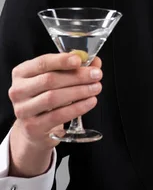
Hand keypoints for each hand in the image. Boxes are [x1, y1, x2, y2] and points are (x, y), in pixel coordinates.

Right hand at [8, 52, 101, 176]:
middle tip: (96, 75)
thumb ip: (75, 68)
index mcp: (22, 72)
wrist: (34, 128)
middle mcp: (18, 90)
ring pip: (53, 98)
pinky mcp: (32, 127)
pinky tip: (90, 102)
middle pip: (50, 80)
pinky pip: (58, 116)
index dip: (62, 60)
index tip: (80, 60)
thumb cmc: (46, 96)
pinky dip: (77, 108)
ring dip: (79, 91)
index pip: (42, 62)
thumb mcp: (56, 79)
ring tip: (96, 88)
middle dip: (77, 76)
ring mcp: (23, 110)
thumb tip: (95, 62)